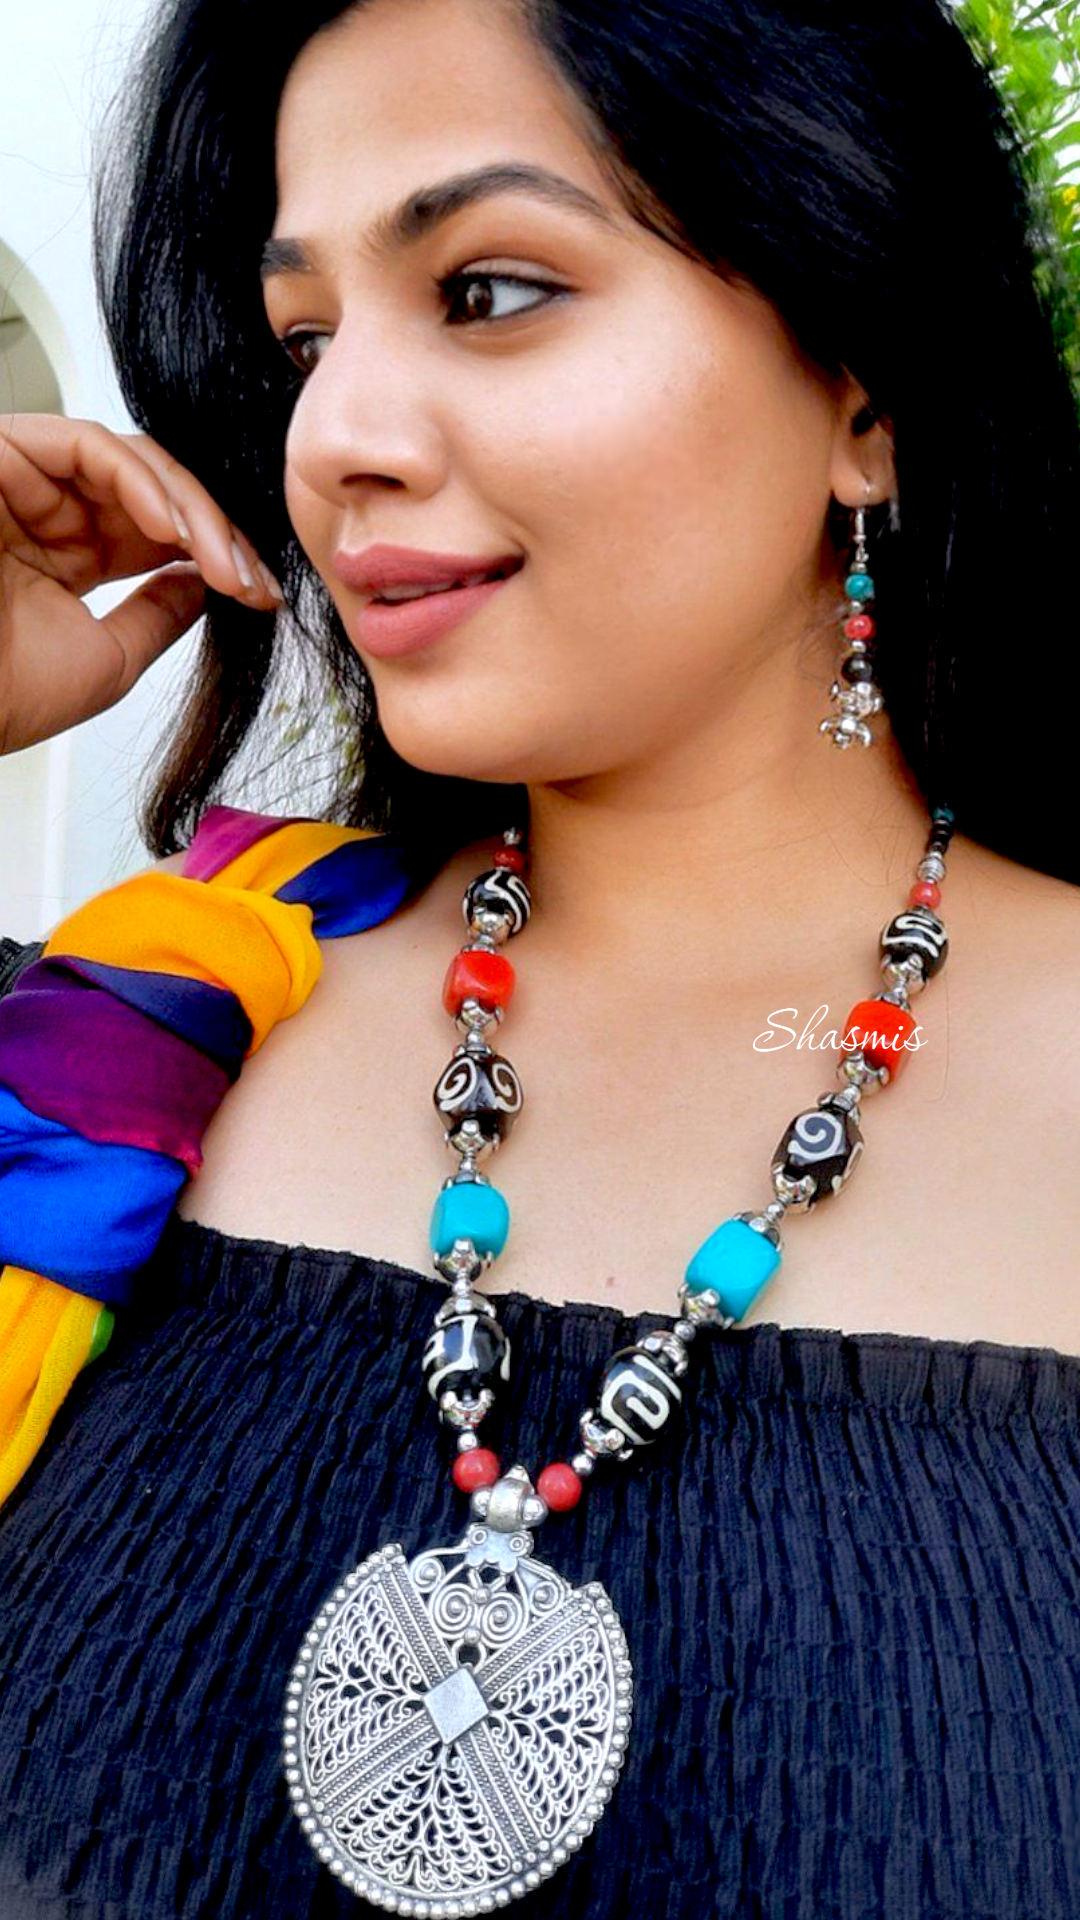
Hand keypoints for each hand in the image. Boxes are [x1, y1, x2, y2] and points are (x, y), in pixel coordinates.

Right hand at [0, 413, 283, 754]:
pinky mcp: (1, 455)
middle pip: (150, 488)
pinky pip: (85, 444)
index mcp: (63, 553)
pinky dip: (138, 479)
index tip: (261, 595)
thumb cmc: (6, 696)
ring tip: (219, 560)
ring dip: (188, 508)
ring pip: (127, 460)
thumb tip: (204, 579)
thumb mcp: (111, 658)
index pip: (153, 528)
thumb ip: (159, 612)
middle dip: (214, 531)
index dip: (215, 553)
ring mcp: (22, 480)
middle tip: (250, 579)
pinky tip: (171, 528)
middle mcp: (43, 511)